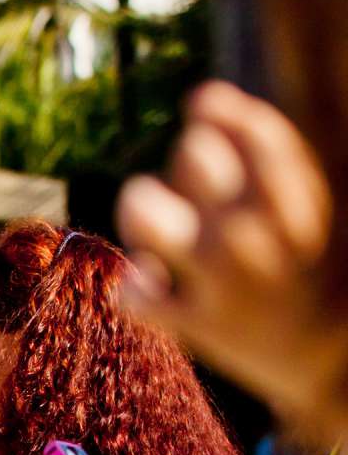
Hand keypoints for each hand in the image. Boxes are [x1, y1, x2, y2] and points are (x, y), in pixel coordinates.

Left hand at [117, 84, 344, 421]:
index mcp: (295, 202)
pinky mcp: (195, 325)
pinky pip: (134, 292)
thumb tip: (203, 96)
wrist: (320, 359)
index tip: (204, 104)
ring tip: (153, 222)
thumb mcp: (301, 210)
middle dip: (187, 159)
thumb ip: (263, 157)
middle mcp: (256, 234)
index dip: (220, 110)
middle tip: (199, 184)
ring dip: (141, 207)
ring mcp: (222, 280)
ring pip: (144, 210)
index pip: (255, 133)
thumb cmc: (298, 265)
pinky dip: (138, 288)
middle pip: (192, 155)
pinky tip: (156, 288)